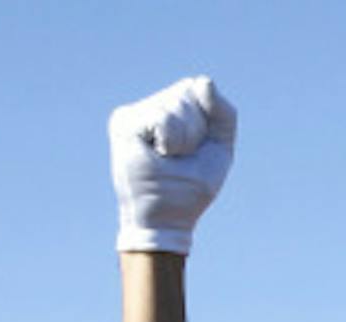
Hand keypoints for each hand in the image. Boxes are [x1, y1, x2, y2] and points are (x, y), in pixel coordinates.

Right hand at [108, 75, 237, 254]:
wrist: (168, 216)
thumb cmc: (192, 186)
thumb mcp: (220, 146)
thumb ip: (222, 112)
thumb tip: (202, 81)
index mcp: (173, 110)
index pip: (199, 88)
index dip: (208, 121)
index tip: (197, 148)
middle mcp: (150, 106)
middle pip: (188, 92)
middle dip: (196, 129)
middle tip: (181, 156)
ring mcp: (134, 112)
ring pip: (176, 105)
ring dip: (184, 139)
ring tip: (169, 157)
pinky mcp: (123, 121)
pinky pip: (163, 118)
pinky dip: (171, 140)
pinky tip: (159, 154)